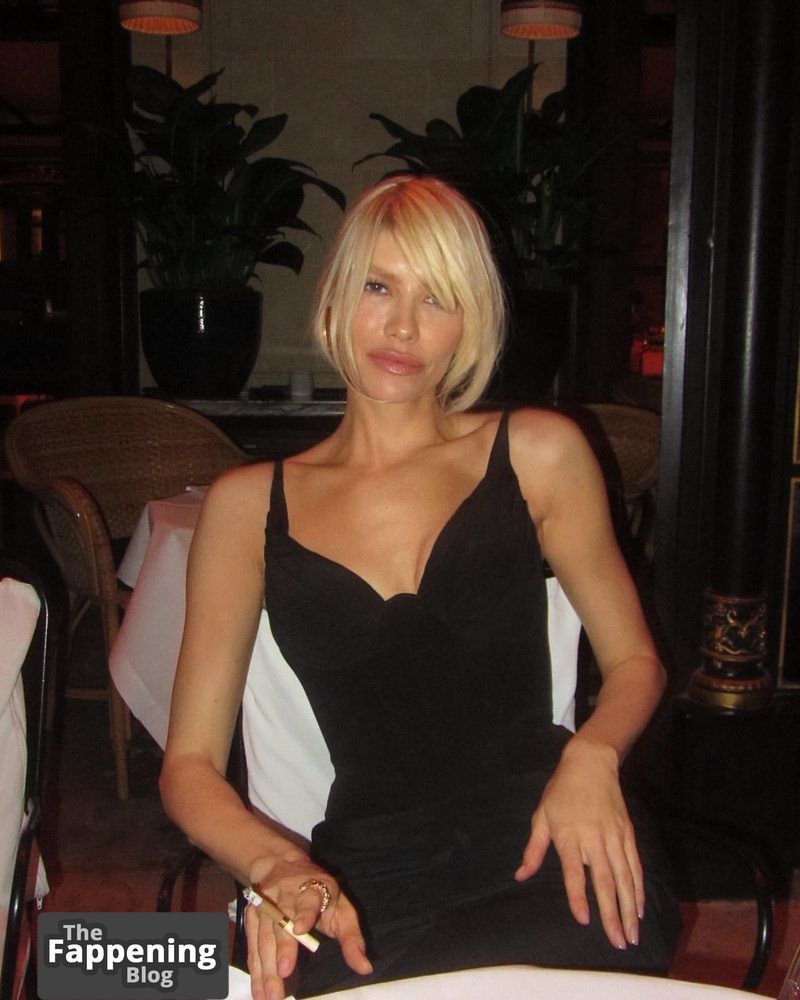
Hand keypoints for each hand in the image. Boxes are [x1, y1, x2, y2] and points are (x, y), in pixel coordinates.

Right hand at [245, 856, 371, 999]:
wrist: (283, 866)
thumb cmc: (320, 894)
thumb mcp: (341, 908)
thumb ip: (352, 938)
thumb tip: (365, 968)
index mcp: (312, 888)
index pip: (308, 899)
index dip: (304, 913)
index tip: (300, 928)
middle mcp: (285, 895)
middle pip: (282, 921)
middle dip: (283, 948)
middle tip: (284, 973)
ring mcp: (266, 905)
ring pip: (264, 936)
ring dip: (266, 966)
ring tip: (271, 994)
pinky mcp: (252, 916)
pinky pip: (253, 946)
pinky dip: (255, 970)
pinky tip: (259, 991)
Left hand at [514, 739, 643, 949]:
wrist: (590, 763)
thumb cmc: (561, 791)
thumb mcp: (542, 816)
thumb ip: (534, 849)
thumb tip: (520, 876)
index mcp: (569, 835)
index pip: (575, 873)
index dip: (579, 897)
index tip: (585, 920)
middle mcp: (594, 838)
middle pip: (605, 881)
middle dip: (612, 914)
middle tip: (619, 942)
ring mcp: (614, 836)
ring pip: (625, 878)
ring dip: (629, 908)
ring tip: (632, 934)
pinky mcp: (627, 833)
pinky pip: (634, 865)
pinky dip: (638, 888)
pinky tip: (639, 907)